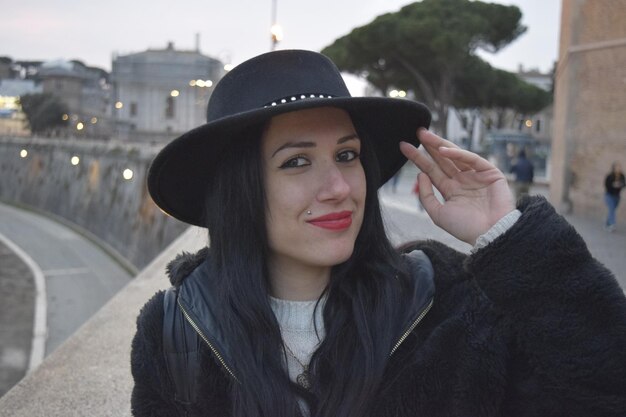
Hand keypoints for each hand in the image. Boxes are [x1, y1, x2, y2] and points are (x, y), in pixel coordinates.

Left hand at [400, 128, 514, 244]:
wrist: (489, 235)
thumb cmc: (464, 228)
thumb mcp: (438, 214)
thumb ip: (427, 195)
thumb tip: (420, 175)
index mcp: (450, 190)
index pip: (431, 170)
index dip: (418, 158)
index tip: (404, 146)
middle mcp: (462, 180)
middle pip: (441, 159)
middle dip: (429, 146)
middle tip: (417, 132)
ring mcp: (475, 175)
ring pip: (455, 155)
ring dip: (440, 144)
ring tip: (425, 135)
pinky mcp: (490, 172)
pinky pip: (472, 159)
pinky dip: (459, 154)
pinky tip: (443, 150)